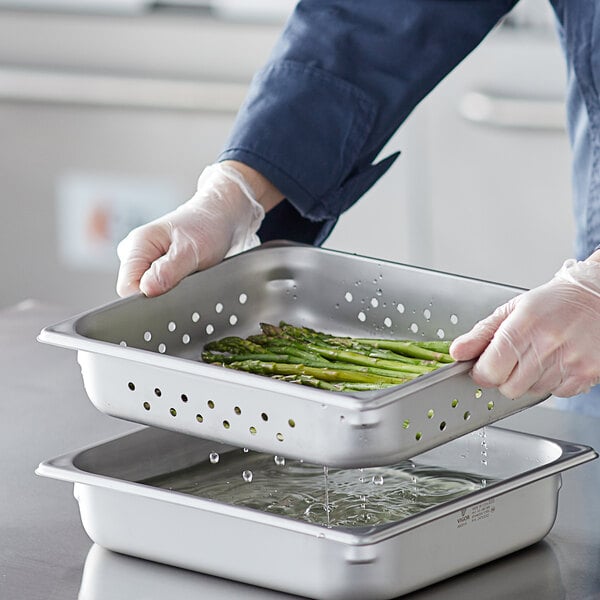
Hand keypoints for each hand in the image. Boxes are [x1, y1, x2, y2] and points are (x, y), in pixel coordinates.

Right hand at [116, 162, 275, 297]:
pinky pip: (158, 287)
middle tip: (187, 278)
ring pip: (148, 292)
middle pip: (136, 293)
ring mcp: (143, 261)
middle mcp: (134, 253)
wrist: (219, 217)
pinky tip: (188, 275)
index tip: (171, 294)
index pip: (126, 288)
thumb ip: (169, 270)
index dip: (147, 299)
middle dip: (162, 295)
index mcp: (137, 246)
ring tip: (190, 273)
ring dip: (171, 291)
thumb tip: (147, 289)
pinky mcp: (153, 267)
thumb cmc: (208, 227)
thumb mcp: (192, 250)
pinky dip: (175, 288)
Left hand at [450, 258, 599, 398]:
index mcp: (523, 325)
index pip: (490, 369)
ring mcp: (569, 361)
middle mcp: (547, 344)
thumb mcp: (512, 310)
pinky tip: (556, 361)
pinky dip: (552, 382)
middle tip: (513, 360)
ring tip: (539, 355)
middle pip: (508, 387)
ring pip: (531, 392)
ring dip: (528, 380)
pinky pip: (556, 394)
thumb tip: (458, 351)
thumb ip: (482, 333)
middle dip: (504, 378)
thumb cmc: (554, 302)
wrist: (598, 297)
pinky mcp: (586, 374)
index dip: (482, 372)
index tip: (484, 366)